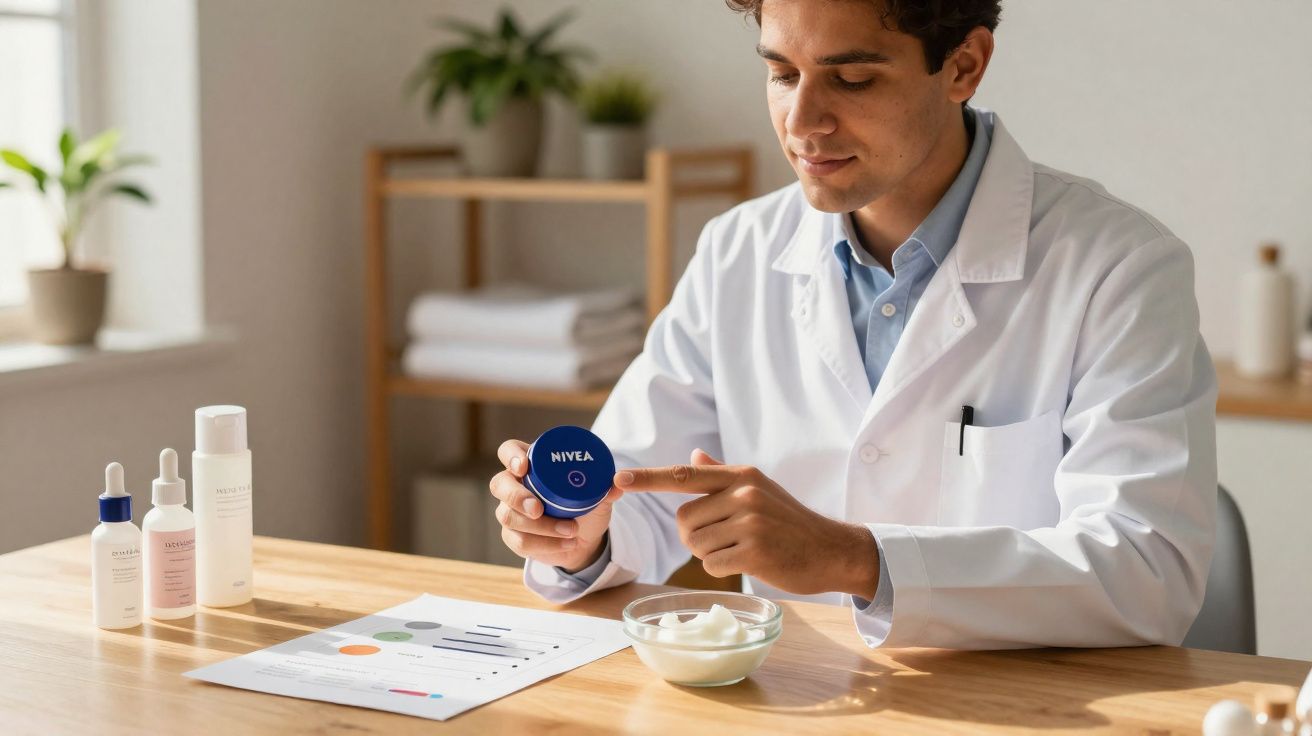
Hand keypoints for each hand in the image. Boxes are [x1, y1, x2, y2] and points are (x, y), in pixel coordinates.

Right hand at [489, 439, 622, 572]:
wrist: (583, 538)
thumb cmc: (585, 506)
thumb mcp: (599, 495)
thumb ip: (606, 488)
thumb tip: (618, 484)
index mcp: (531, 465)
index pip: (509, 451)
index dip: (511, 456)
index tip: (524, 466)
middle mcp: (514, 485)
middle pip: (499, 484)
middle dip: (516, 497)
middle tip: (538, 509)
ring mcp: (510, 511)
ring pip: (509, 516)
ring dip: (541, 526)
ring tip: (571, 530)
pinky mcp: (513, 536)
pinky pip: (519, 541)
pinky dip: (545, 545)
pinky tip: (566, 544)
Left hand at [614, 449, 879, 597]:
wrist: (831, 549)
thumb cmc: (790, 522)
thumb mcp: (760, 490)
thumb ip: (722, 475)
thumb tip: (693, 458)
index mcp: (741, 476)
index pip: (683, 476)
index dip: (647, 479)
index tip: (618, 480)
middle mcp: (743, 494)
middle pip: (684, 520)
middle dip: (697, 536)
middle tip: (730, 538)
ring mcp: (749, 522)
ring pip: (696, 545)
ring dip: (711, 554)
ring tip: (742, 549)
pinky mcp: (754, 551)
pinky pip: (711, 565)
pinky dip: (723, 570)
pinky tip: (748, 563)